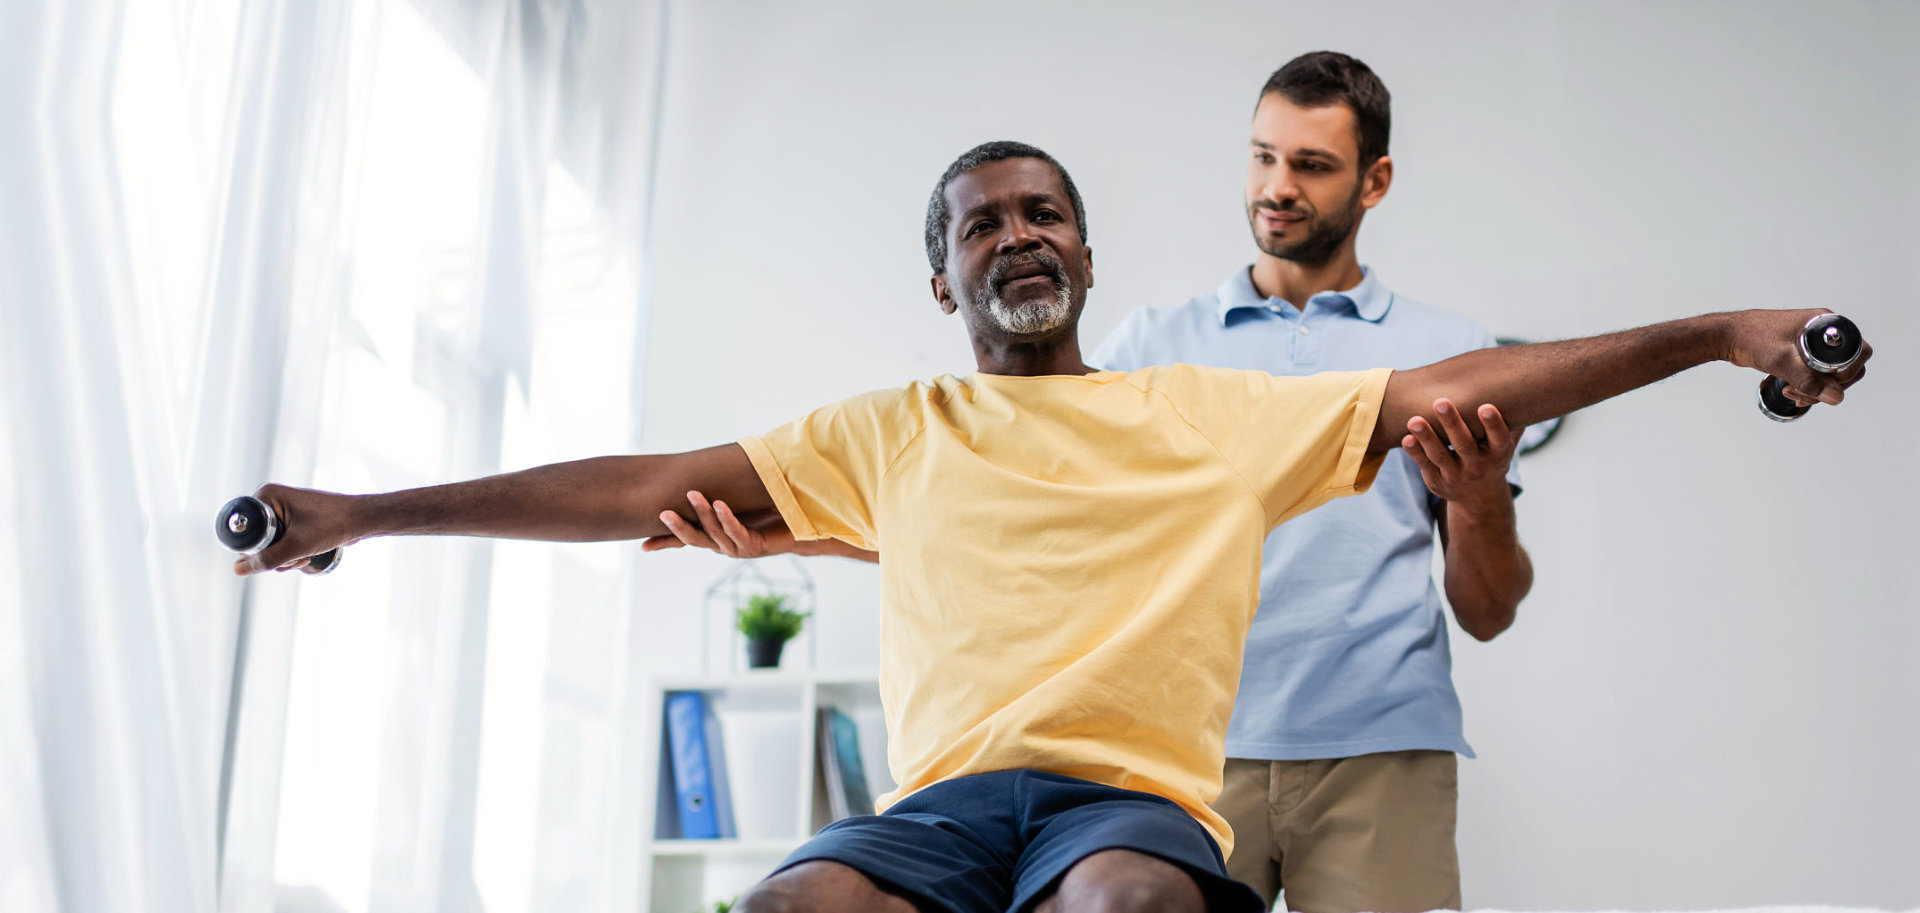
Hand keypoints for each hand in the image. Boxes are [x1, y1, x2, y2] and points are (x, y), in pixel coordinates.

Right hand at [232, 484, 359, 575]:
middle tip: (296, 557)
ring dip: (285, 557)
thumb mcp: (296, 547)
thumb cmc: (333, 525)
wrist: (362, 519)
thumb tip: (237, 569)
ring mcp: (283, 509)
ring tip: (305, 557)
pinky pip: (282, 540)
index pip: (244, 529)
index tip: (277, 556)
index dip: (255, 549)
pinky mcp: (294, 518)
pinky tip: (306, 556)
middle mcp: (271, 499)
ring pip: (271, 543)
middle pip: (258, 539)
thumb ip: (267, 559)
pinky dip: (292, 552)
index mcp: (266, 496)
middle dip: (275, 555)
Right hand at [642, 490, 796, 557]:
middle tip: (663, 512)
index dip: (665, 543)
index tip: (643, 546)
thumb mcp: (734, 505)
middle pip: (694, 539)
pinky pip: (737, 532)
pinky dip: (727, 518)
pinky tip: (720, 504)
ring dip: (703, 513)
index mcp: (714, 538)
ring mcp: (737, 548)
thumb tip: (695, 479)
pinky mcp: (754, 547)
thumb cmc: (763, 514)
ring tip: (693, 494)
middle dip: (678, 526)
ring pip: (714, 533)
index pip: (684, 541)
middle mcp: (722, 546)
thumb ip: (714, 500)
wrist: (796, 527)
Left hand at [1402, 399, 1517, 509]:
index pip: (1498, 438)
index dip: (1493, 423)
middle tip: (1441, 402)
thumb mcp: (1506, 442)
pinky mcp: (1437, 481)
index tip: (1486, 407)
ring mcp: (1456, 475)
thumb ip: (1512, 419)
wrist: (1479, 497)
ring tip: (1414, 420)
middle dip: (1452, 423)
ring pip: (1440, 455)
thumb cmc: (1492, 456)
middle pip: (1464, 444)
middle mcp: (1478, 465)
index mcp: (1498, 453)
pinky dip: (1415, 452)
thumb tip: (1524, 384)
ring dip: (1427, 437)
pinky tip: (1406, 437)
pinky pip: (1424, 465)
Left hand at [1727, 308, 1870, 406]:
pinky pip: (1815, 375)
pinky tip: (1791, 391)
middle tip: (1805, 392)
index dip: (1849, 371)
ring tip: (1792, 393)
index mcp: (1825, 325)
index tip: (1829, 383)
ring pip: (1829, 375)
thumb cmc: (1752, 337)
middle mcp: (1823, 333)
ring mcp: (1813, 345)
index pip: (1858, 351)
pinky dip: (1807, 387)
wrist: (1729, 337)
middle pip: (1846, 367)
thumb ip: (1808, 381)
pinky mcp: (1802, 356)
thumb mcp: (1782, 361)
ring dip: (1816, 389)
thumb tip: (1836, 397)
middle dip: (1829, 386)